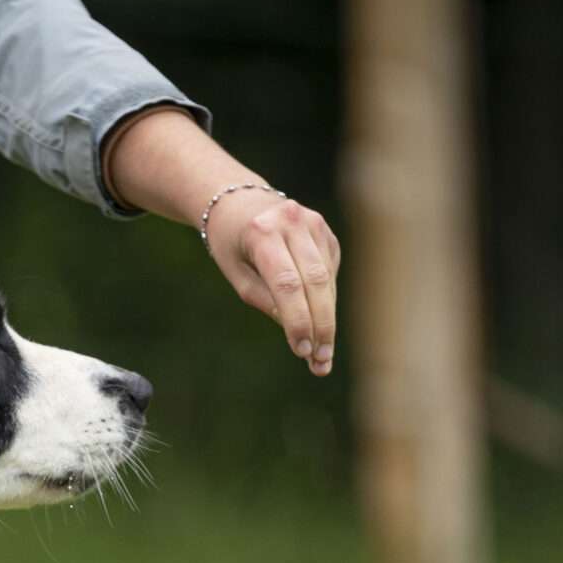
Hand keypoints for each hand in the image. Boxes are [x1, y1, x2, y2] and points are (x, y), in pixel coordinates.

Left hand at [100, 108, 340, 376]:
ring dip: (327, 319)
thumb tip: (298, 331)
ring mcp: (315, 224)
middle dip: (321, 325)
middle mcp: (294, 222)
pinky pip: (330, 272)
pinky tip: (318, 319)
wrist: (239, 200)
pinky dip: (325, 299)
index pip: (286, 283)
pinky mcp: (326, 232)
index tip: (302, 351)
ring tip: (322, 355)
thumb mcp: (235, 272)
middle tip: (320, 362)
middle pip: (316, 282)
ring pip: (328, 279)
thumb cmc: (231, 243)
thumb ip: (263, 299)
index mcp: (263, 232)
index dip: (297, 320)